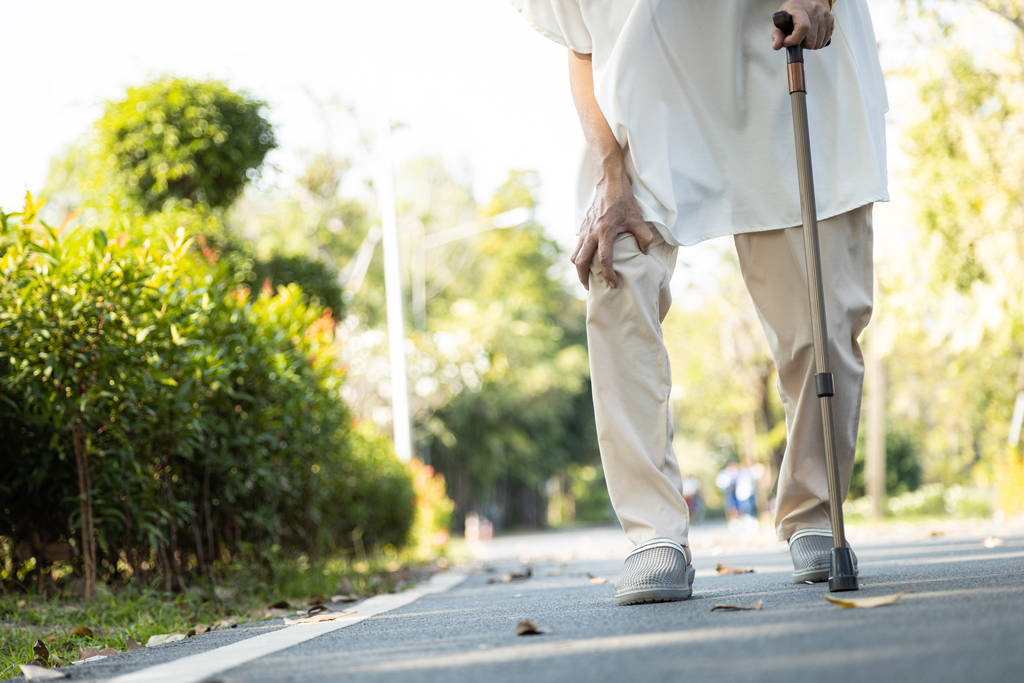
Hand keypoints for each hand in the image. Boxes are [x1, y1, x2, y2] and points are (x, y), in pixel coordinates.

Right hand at [570, 167, 652, 289]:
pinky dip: (579, 256)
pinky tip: (587, 260)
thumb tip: (644, 253)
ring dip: (579, 269)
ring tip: (586, 277)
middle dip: (584, 278)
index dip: (609, 274)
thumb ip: (643, 237)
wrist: (609, 182)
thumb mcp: (637, 218)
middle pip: (581, 262)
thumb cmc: (624, 200)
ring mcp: (584, 230)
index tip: (614, 283)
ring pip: (575, 255)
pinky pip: (576, 246)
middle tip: (591, 288)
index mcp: (605, 232)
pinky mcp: (582, 227)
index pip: (604, 260)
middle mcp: (591, 233)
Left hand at [772, 0, 833, 50]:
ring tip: (804, 36)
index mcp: (800, 9)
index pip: (803, 28)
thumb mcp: (781, 18)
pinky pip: (824, 41)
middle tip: (797, 38)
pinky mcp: (831, 21)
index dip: (794, 40)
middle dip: (802, 44)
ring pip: (818, 43)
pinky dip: (817, 42)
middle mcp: (814, 11)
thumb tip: (776, 45)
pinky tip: (812, 36)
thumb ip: (777, 33)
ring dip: (810, 44)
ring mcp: (824, 16)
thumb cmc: (795, 9)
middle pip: (810, 40)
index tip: (787, 41)